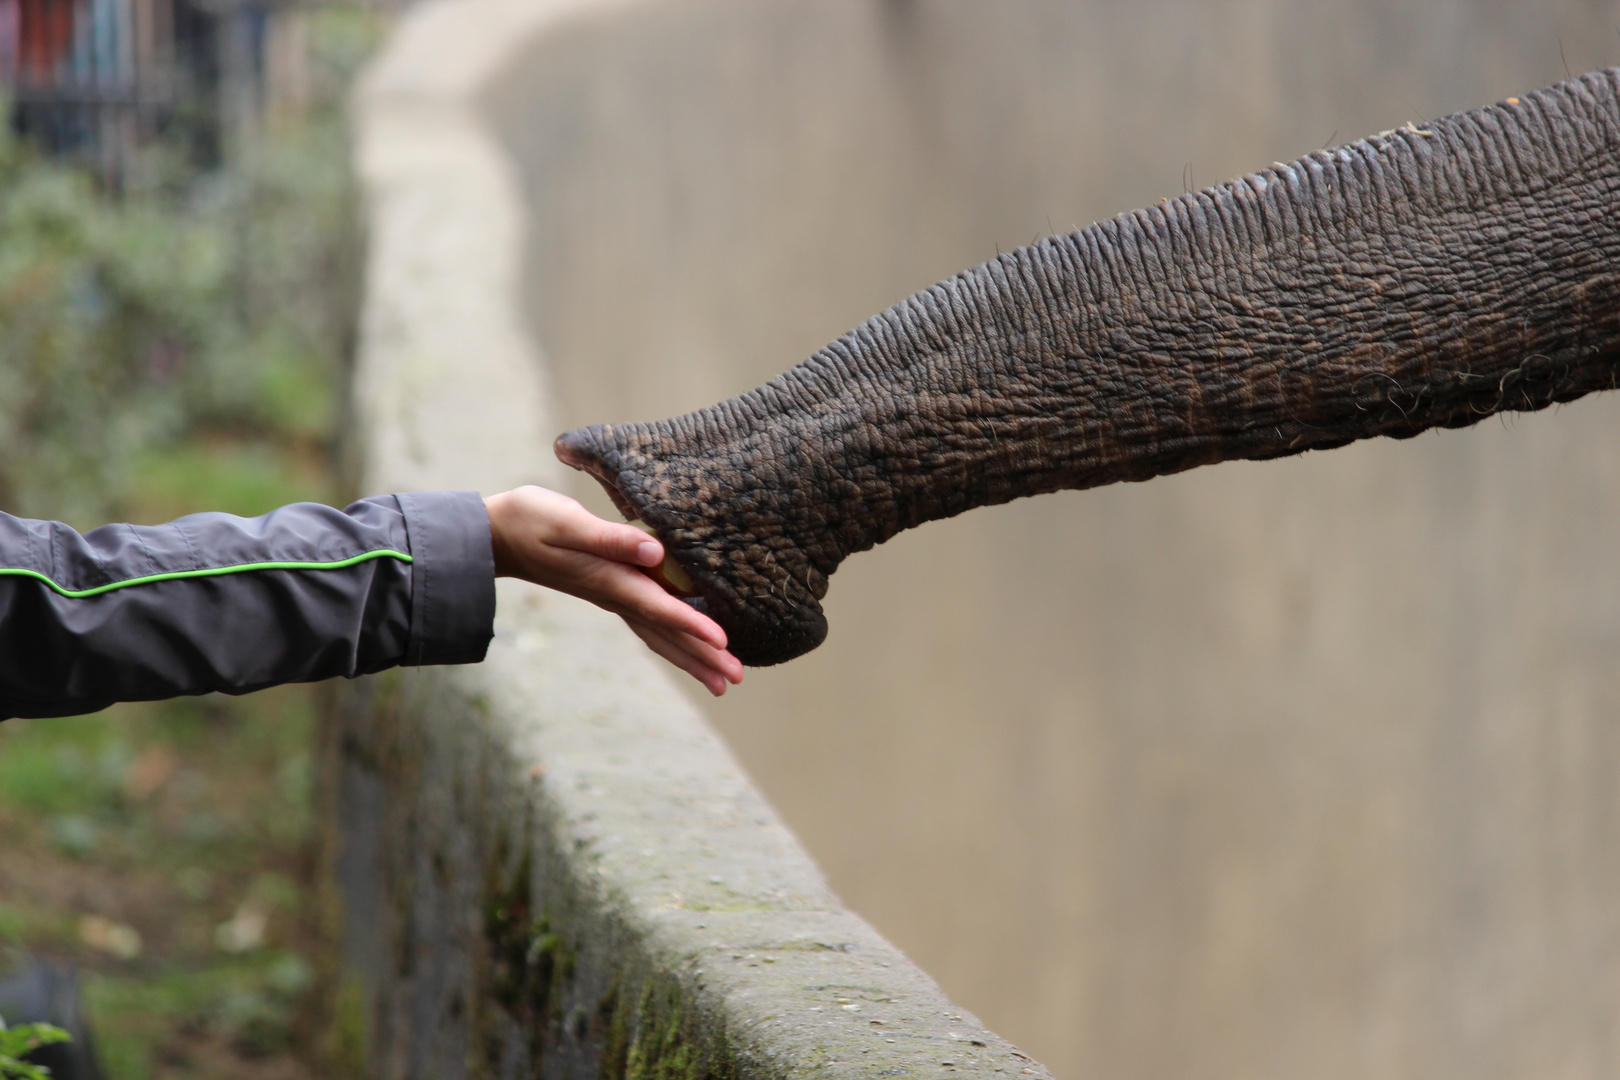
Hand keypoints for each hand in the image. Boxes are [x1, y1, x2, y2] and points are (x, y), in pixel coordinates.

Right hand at [483, 486, 743, 695]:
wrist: (495, 535)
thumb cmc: (531, 520)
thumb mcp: (569, 522)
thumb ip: (612, 539)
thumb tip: (656, 553)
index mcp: (609, 580)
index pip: (658, 608)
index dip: (691, 624)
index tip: (723, 643)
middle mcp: (614, 595)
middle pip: (664, 633)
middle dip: (700, 656)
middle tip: (734, 679)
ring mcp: (611, 597)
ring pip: (657, 634)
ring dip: (690, 657)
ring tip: (720, 680)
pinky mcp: (608, 590)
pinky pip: (648, 623)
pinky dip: (671, 639)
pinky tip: (686, 647)